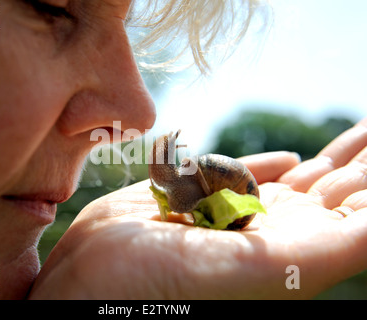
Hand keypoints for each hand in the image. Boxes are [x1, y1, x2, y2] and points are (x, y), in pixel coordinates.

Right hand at [29, 118, 366, 298]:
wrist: (91, 278)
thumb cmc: (162, 283)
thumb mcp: (256, 267)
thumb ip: (329, 247)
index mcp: (292, 250)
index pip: (356, 209)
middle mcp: (269, 232)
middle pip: (334, 189)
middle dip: (362, 160)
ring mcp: (231, 210)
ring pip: (296, 178)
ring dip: (331, 157)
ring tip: (360, 134)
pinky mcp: (198, 193)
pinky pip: (245, 173)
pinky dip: (272, 164)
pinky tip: (292, 159)